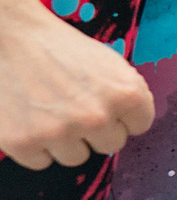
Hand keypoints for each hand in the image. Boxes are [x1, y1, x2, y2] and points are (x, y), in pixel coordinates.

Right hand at [0, 0, 155, 170]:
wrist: (8, 38)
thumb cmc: (59, 48)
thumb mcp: (109, 63)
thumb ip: (126, 95)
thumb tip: (132, 123)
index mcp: (126, 94)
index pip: (139, 125)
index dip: (122, 115)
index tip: (105, 104)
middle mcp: (96, 117)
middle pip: (110, 144)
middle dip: (96, 130)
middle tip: (74, 107)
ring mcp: (59, 133)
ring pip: (76, 157)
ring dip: (65, 141)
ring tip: (49, 111)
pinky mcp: (24, 143)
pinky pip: (41, 161)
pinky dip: (34, 145)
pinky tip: (28, 119)